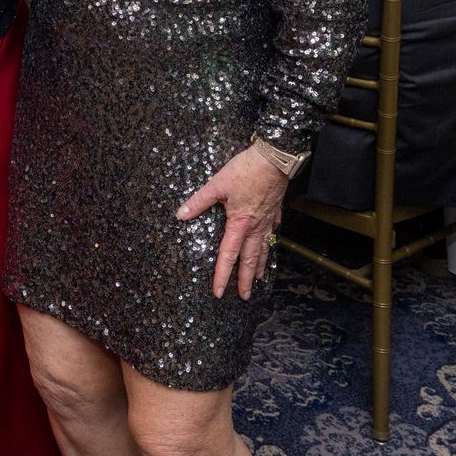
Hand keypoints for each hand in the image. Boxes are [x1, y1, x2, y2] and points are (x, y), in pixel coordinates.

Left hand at [176, 144, 289, 300]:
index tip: (219, 292)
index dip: (222, 275)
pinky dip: (270, 241)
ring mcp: (267, 219)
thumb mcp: (217, 184)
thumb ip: (199, 201)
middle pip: (250, 259)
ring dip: (260, 265)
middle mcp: (255, 226)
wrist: (274, 158)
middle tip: (244, 296)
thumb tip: (181, 214)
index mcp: (239, 223)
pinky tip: (269, 243)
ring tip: (259, 278)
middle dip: (246, 280)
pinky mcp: (274, 210)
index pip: (228, 255)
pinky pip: (272, 231)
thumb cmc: (247, 170)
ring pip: (263, 248)